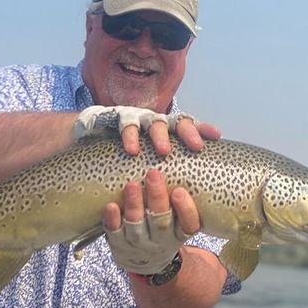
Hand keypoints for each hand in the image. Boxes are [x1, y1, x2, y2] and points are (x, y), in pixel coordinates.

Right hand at [74, 105, 220, 155]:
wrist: (90, 135)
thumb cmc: (123, 153)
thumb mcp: (146, 159)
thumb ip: (164, 167)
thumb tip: (185, 190)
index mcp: (166, 130)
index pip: (188, 126)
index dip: (202, 128)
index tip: (217, 135)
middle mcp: (155, 121)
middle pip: (177, 121)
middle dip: (188, 132)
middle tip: (197, 146)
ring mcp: (138, 117)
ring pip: (155, 122)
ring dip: (160, 136)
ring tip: (164, 151)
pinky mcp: (117, 117)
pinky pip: (127, 124)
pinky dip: (130, 136)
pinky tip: (132, 150)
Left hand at [103, 169, 200, 274]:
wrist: (146, 262)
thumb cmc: (164, 229)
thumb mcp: (179, 221)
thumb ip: (180, 199)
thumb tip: (185, 159)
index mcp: (180, 233)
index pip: (189, 224)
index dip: (185, 209)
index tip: (180, 191)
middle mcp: (161, 241)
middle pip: (160, 221)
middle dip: (157, 197)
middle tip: (153, 173)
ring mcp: (139, 244)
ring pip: (136, 226)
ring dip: (134, 205)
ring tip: (132, 185)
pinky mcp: (119, 244)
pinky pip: (114, 233)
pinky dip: (112, 220)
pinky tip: (110, 206)